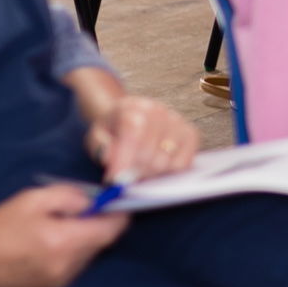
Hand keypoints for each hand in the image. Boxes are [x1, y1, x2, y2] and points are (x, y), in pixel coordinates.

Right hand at [0, 182, 122, 286]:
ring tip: (52, 229)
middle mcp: (66, 267)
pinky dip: (67, 254)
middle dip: (96, 226)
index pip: (111, 231)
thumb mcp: (34, 199)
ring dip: (80, 241)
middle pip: (100, 243)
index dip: (117, 215)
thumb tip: (95, 201)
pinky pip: (72, 268)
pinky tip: (43, 246)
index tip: (116, 203)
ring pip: (86, 256)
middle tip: (78, 211)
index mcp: (63, 242)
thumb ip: (71, 197)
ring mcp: (58, 282)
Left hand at [83, 91, 198, 181]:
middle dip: (136, 171)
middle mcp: (159, 111)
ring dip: (151, 174)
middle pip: (151, 151)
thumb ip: (100, 148)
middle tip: (127, 177)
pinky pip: (184, 163)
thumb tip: (111, 161)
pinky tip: (156, 168)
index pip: (134, 131)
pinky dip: (169, 172)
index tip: (117, 179)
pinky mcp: (190, 134)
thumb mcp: (97, 136)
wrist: (130, 118)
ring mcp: (177, 122)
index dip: (125, 158)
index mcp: (132, 107)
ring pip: (167, 161)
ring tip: (140, 171)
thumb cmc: (113, 131)